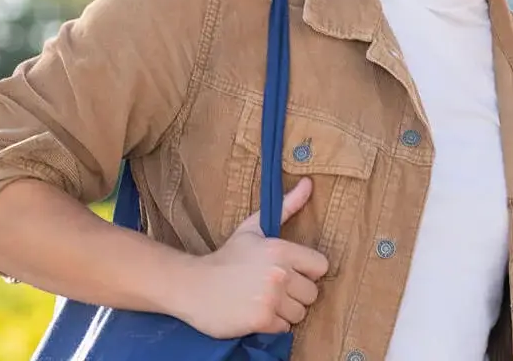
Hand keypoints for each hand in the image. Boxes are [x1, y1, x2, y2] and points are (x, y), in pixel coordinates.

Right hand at [174, 177, 329, 337]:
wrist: (191, 286)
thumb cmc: (227, 258)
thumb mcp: (255, 229)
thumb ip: (287, 207)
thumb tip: (309, 183)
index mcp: (281, 250)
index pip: (321, 267)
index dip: (307, 272)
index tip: (289, 273)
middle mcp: (279, 273)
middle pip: (312, 294)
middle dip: (295, 294)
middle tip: (272, 289)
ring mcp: (270, 298)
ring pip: (300, 313)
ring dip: (284, 311)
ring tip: (263, 301)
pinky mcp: (260, 319)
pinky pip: (284, 328)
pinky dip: (272, 325)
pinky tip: (255, 313)